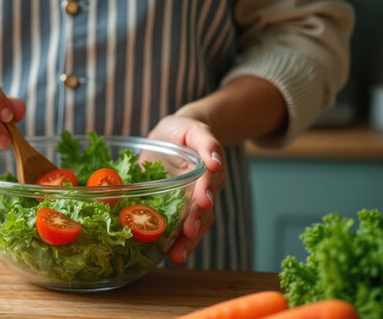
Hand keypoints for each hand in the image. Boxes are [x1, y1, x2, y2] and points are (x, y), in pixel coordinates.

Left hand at [147, 114, 225, 264]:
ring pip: (195, 223)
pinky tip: (169, 256)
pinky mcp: (178, 208)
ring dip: (188, 240)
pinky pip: (180, 227)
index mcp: (207, 168)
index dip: (206, 190)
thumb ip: (206, 142)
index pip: (209, 181)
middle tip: (188, 233)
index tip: (204, 200)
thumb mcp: (194, 129)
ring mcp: (192, 200)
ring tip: (178, 255)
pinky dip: (177, 242)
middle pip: (203, 208)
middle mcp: (204, 188)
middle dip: (196, 222)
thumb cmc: (183, 131)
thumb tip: (216, 162)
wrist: (175, 136)